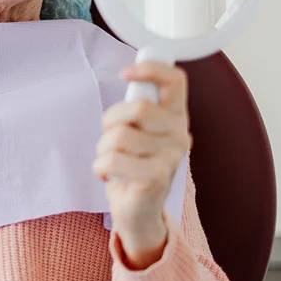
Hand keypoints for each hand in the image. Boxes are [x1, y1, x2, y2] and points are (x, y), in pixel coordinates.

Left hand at [92, 61, 192, 258]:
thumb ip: (137, 107)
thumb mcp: (137, 130)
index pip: (176, 80)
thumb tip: (132, 77)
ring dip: (103, 148)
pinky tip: (108, 175)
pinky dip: (100, 166)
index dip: (151, 69)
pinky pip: (113, 160)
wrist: (137, 211)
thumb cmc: (132, 164)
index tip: (125, 73)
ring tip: (109, 159)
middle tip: (109, 135)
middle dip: (111, 119)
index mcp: (175, 116)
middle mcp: (179, 134)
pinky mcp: (157, 178)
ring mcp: (171, 157)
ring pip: (120, 135)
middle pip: (139, 108)